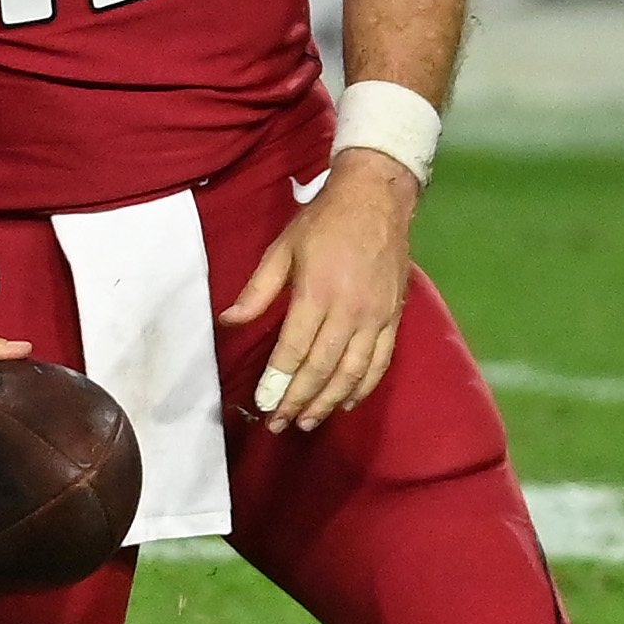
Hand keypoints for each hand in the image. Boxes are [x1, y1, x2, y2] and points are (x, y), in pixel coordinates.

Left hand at [219, 153, 415, 434]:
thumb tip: (229, 321)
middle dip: (298, 400)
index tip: (263, 404)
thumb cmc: (323, 222)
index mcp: (317, 292)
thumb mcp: (282, 248)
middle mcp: (349, 309)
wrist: (377, 199)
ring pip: (353, 371)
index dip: (278, 381)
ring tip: (309, 422)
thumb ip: (258, 290)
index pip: (294, 349)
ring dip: (329, 401)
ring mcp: (376, 315)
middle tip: (280, 424)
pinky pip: (381, 361)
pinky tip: (347, 402)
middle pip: (322, 367)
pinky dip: (364, 386)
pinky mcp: (394, 316)